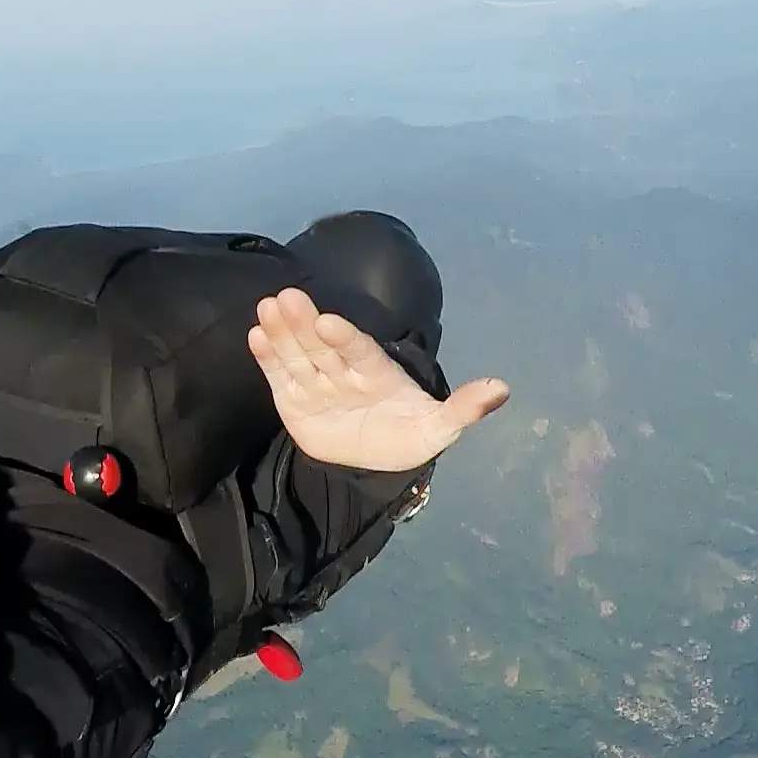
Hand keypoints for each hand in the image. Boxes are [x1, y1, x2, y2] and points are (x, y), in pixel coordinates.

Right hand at [247, 288, 509, 472]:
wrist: (375, 459)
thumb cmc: (408, 436)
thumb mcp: (439, 428)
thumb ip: (463, 409)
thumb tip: (502, 389)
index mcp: (379, 372)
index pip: (360, 351)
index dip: (346, 337)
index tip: (329, 323)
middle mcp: (345, 371)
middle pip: (323, 345)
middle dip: (304, 324)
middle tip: (285, 298)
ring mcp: (319, 383)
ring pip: (299, 355)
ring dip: (282, 333)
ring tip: (266, 308)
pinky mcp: (295, 399)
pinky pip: (281, 377)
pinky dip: (268, 359)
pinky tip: (255, 337)